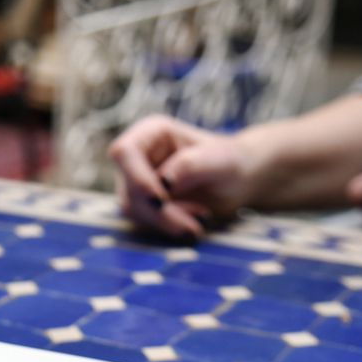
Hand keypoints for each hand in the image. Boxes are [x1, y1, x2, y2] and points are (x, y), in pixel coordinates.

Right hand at [108, 115, 256, 238]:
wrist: (237, 183)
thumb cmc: (230, 162)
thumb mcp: (219, 159)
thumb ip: (191, 165)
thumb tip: (163, 181)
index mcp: (151, 133)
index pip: (124, 152)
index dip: (136, 177)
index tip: (161, 199)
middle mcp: (137, 158)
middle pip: (128, 189)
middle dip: (159, 212)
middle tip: (193, 226)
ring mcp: (136, 184)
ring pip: (133, 211)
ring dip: (166, 222)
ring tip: (201, 219)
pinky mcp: (141, 207)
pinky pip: (144, 224)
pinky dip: (169, 228)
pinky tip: (192, 223)